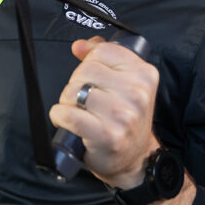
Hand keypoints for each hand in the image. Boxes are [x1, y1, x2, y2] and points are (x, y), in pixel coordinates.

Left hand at [49, 36, 160, 189]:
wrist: (135, 159)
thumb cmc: (125, 119)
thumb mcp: (124, 84)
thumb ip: (103, 58)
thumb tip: (79, 45)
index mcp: (144, 74)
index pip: (103, 51)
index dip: (89, 63)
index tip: (91, 77)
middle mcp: (137, 93)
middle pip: (85, 70)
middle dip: (77, 84)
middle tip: (84, 100)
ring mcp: (122, 114)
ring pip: (74, 91)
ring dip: (67, 102)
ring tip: (78, 112)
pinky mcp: (106, 135)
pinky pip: (68, 114)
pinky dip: (60, 116)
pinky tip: (67, 121)